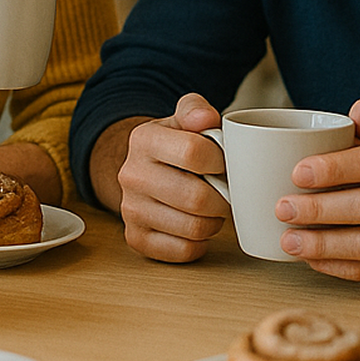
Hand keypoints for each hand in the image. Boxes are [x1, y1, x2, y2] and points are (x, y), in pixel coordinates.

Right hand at [114, 93, 229, 262]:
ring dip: (214, 221)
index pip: (193, 152)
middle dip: (224, 197)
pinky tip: (199, 226)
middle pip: (195, 197)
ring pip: (193, 227)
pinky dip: (200, 242)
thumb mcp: (184, 118)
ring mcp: (130, 210)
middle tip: (229, 192)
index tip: (227, 163)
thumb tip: (206, 118)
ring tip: (214, 208)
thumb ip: (196, 110)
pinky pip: (183, 250)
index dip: (222, 161)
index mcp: (144, 139)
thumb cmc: (175, 145)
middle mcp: (131, 175)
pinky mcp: (136, 238)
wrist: (143, 169)